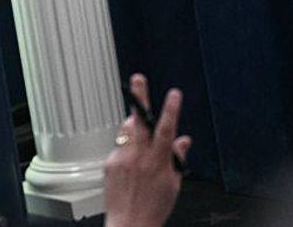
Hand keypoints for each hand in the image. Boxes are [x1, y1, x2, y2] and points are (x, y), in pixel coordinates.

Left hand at [104, 74, 192, 226]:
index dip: (171, 110)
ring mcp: (121, 159)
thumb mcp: (174, 184)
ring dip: (133, 125)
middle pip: (139, 121)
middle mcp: (138, 157)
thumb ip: (177, 158)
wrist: (130, 223)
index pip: (166, 130)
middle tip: (137, 79)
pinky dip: (126, 148)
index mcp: (158, 161)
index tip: (174, 94)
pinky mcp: (109, 163)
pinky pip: (118, 148)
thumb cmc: (154, 206)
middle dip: (139, 98)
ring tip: (139, 126)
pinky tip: (130, 160)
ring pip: (126, 132)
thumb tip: (183, 141)